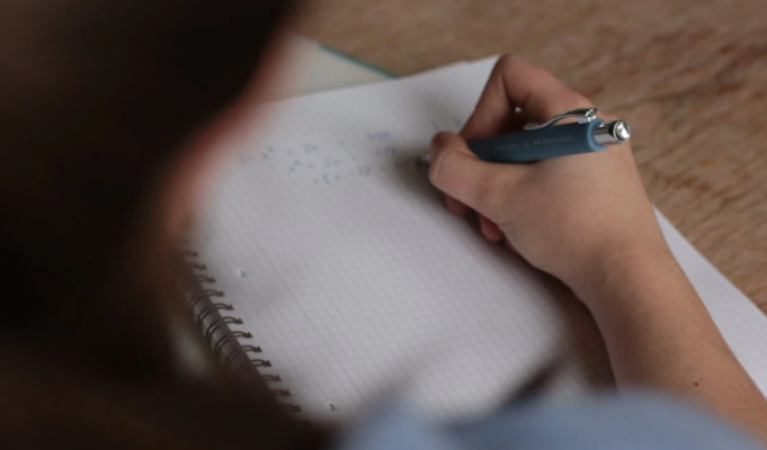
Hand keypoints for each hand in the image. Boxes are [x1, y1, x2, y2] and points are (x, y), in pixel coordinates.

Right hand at [428, 55, 670, 303]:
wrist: (628, 280)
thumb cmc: (577, 232)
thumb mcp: (499, 197)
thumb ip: (454, 168)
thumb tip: (439, 151)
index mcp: (570, 113)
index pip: (510, 77)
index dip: (480, 112)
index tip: (476, 156)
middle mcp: (586, 126)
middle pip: (512, 120)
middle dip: (481, 162)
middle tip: (469, 198)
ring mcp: (593, 155)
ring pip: (525, 153)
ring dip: (496, 187)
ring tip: (492, 225)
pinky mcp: (594, 183)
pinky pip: (544, 174)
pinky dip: (520, 197)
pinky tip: (514, 232)